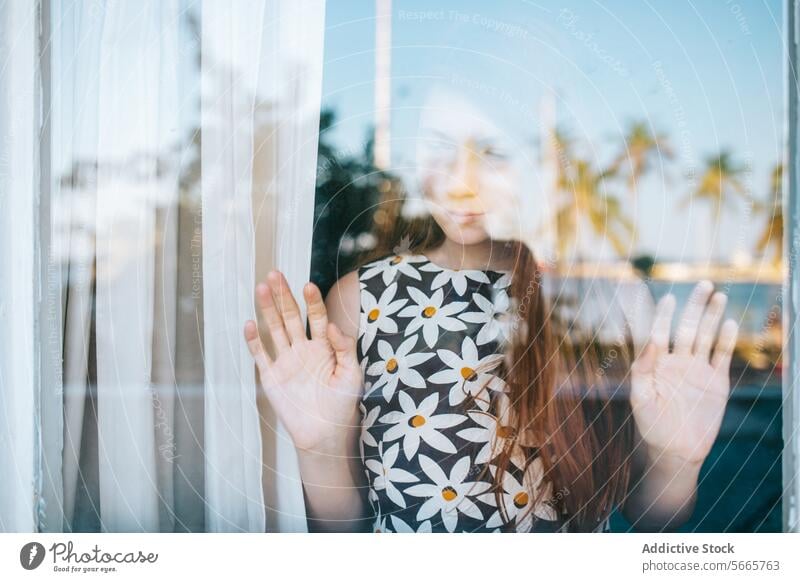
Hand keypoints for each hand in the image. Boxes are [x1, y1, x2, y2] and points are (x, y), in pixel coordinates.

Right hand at [243, 271, 362, 454]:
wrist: (325, 434)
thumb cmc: (343, 405)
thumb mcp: (351, 375)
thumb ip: (344, 349)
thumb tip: (334, 325)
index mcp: (324, 347)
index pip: (317, 317)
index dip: (312, 301)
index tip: (308, 285)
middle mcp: (303, 349)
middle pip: (292, 317)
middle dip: (284, 296)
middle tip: (276, 275)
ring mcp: (286, 361)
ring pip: (275, 329)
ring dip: (268, 309)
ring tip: (261, 288)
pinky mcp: (272, 376)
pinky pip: (261, 354)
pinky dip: (254, 340)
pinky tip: (250, 323)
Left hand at [630, 280, 738, 464]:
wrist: (676, 451)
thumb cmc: (651, 426)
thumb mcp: (640, 399)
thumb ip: (643, 371)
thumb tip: (650, 343)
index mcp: (656, 363)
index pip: (660, 331)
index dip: (663, 314)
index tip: (668, 298)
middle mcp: (677, 362)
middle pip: (688, 327)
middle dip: (695, 306)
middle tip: (704, 284)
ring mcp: (698, 370)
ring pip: (707, 337)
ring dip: (713, 317)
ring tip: (719, 296)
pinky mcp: (716, 382)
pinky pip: (722, 356)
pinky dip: (727, 341)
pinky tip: (731, 323)